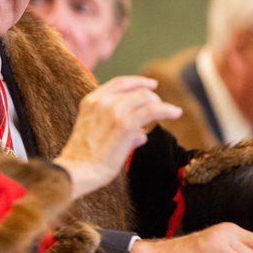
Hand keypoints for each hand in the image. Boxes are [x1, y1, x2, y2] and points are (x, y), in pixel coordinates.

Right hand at [54, 76, 181, 199]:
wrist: (76, 171)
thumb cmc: (84, 159)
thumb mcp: (94, 134)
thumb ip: (117, 130)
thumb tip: (141, 137)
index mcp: (91, 101)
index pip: (118, 83)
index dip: (137, 81)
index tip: (151, 85)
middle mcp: (102, 102)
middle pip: (135, 89)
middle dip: (150, 95)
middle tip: (159, 105)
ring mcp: (114, 111)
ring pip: (145, 98)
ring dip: (160, 104)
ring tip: (170, 112)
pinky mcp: (125, 124)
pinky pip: (152, 111)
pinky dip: (167, 110)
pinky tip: (176, 113)